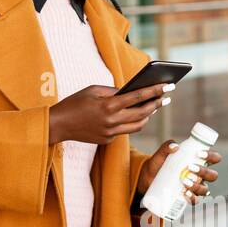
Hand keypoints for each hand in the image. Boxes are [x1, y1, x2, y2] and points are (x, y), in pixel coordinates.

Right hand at [48, 83, 170, 146]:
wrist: (58, 124)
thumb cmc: (74, 102)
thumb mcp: (93, 90)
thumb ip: (113, 91)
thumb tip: (130, 92)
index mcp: (108, 105)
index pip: (138, 97)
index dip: (155, 90)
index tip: (169, 86)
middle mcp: (112, 120)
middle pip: (142, 113)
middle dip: (156, 104)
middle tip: (165, 98)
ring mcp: (110, 132)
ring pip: (138, 125)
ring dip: (147, 116)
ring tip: (152, 107)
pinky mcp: (107, 140)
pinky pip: (124, 131)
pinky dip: (130, 122)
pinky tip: (133, 115)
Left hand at [135, 143, 222, 201]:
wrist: (146, 178)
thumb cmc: (157, 164)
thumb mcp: (160, 154)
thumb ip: (166, 147)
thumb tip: (175, 146)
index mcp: (198, 162)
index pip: (214, 158)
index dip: (212, 156)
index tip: (199, 154)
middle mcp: (200, 176)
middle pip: (213, 175)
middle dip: (204, 172)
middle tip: (190, 167)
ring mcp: (195, 187)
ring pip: (205, 189)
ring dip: (197, 186)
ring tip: (184, 181)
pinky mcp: (186, 197)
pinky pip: (195, 200)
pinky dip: (192, 197)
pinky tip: (185, 193)